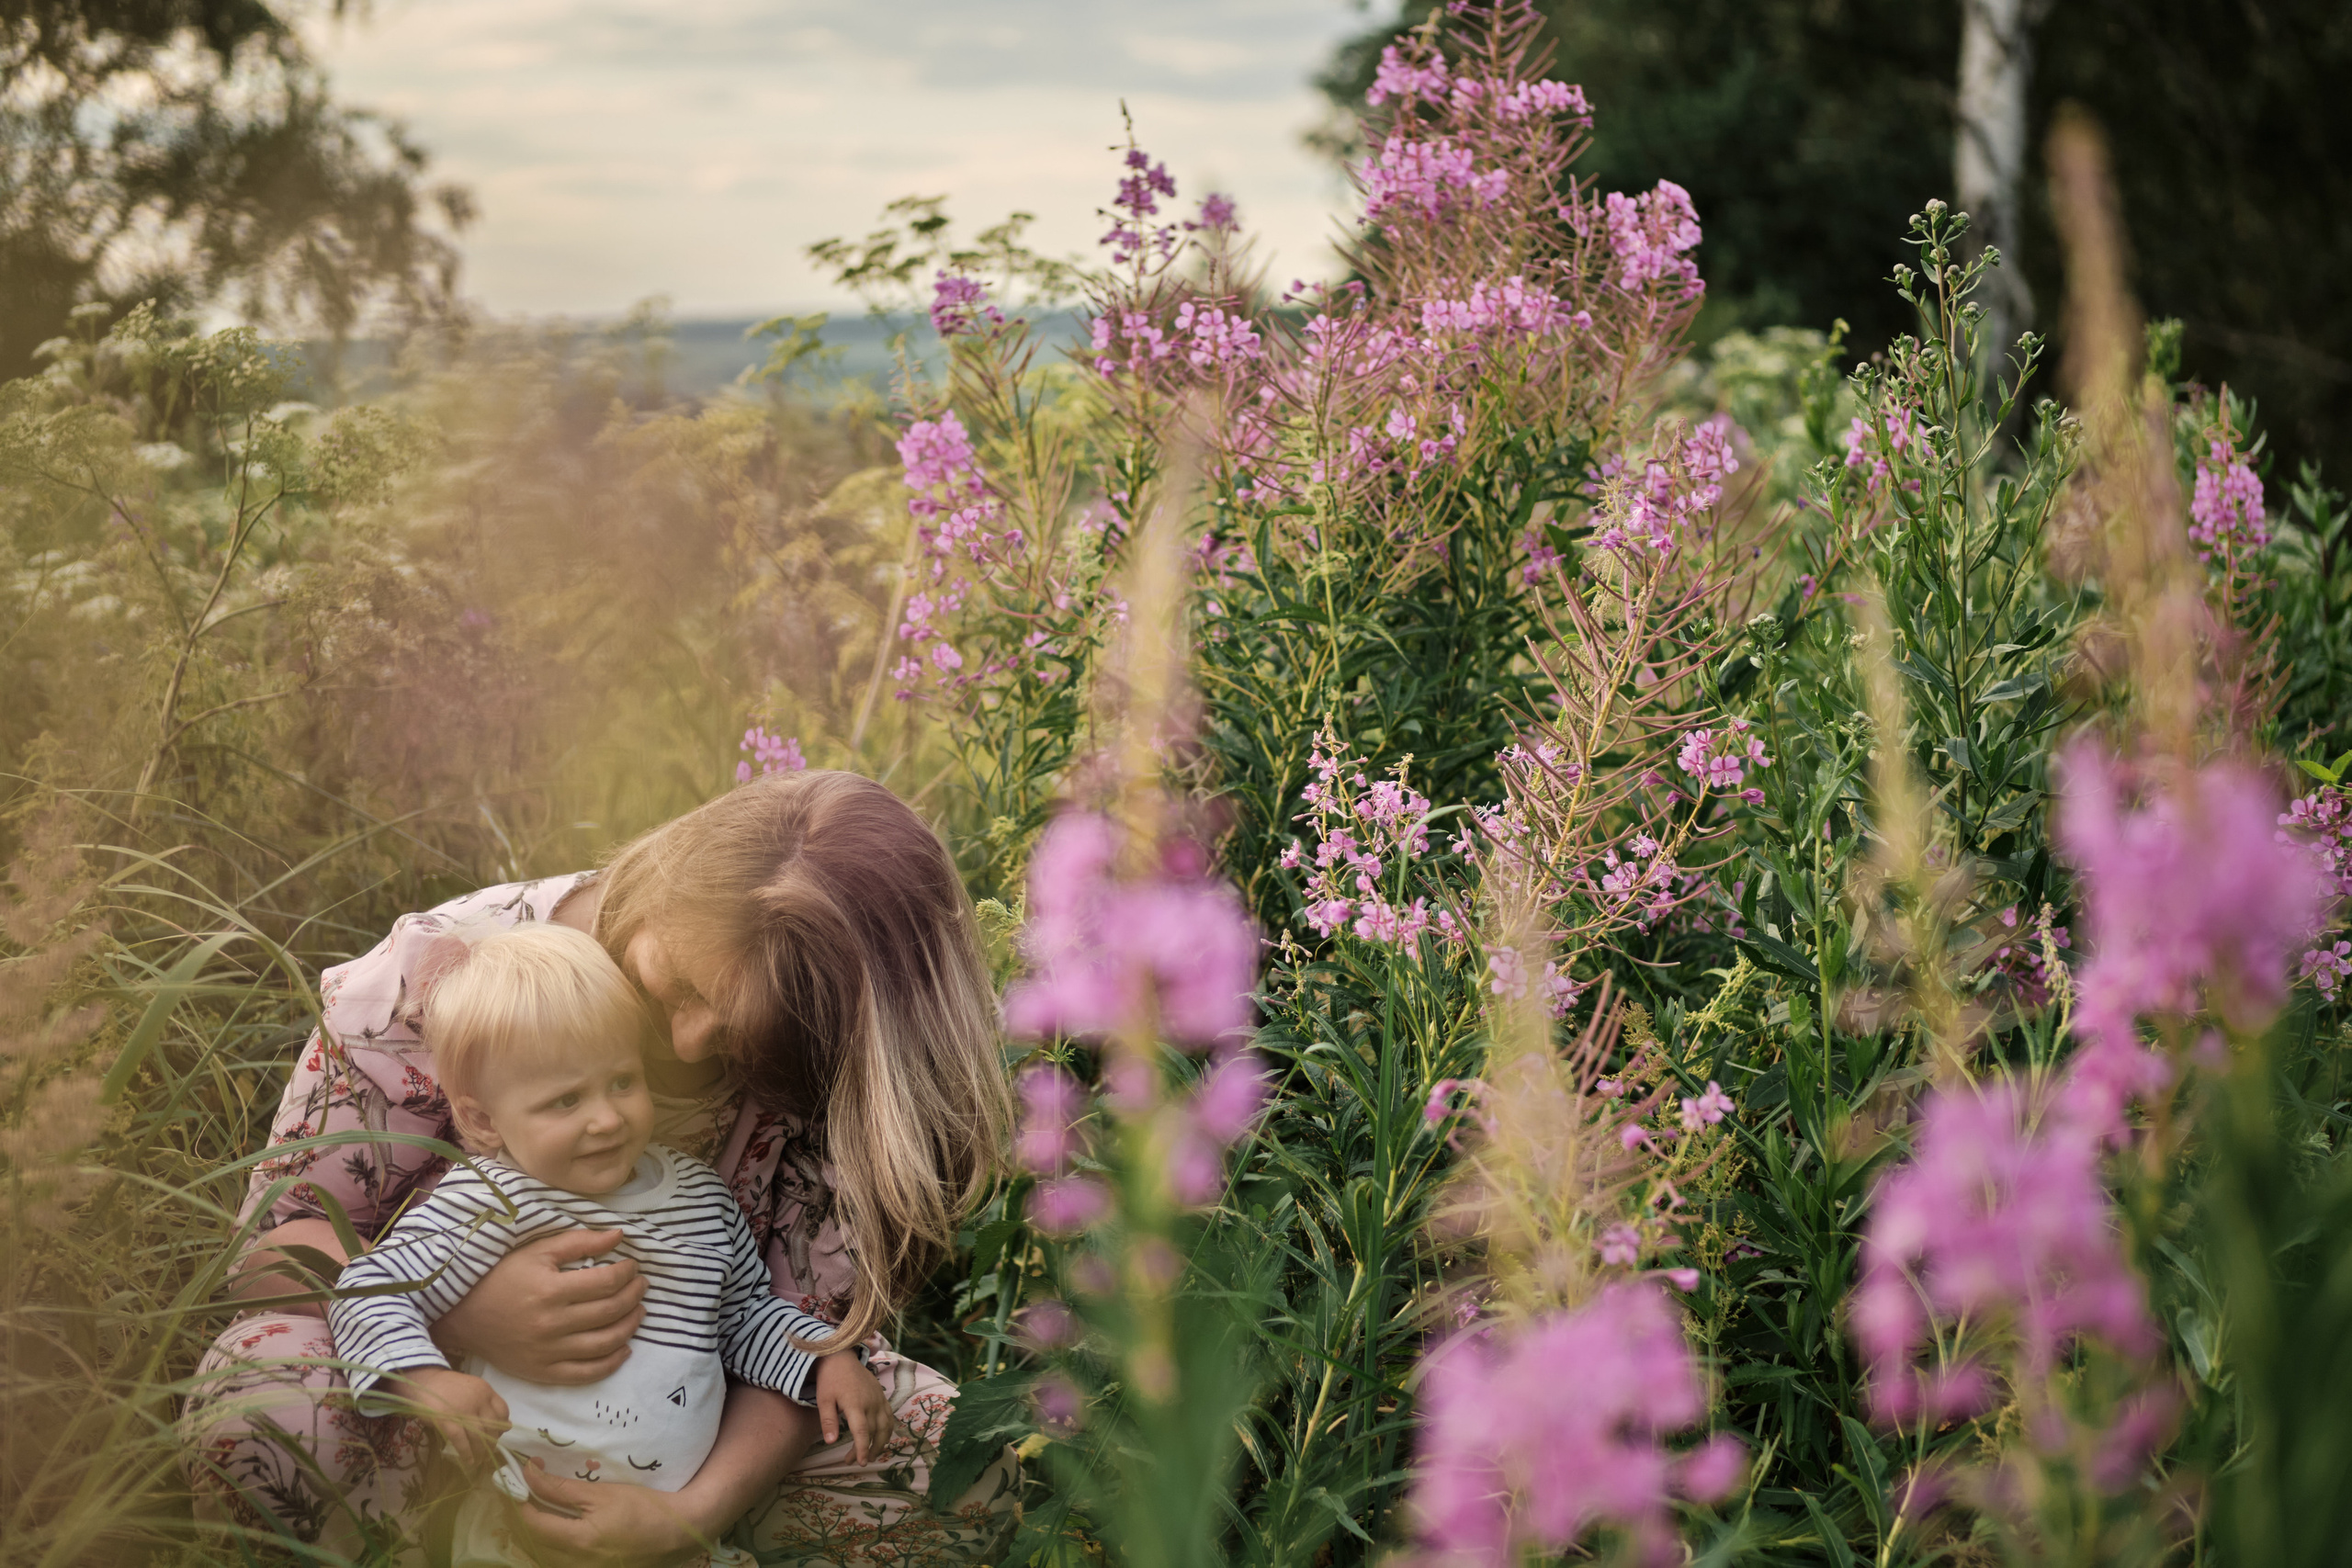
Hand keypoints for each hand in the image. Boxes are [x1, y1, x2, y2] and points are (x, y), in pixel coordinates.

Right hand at [385, 1366, 508, 1471]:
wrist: (423, 1381)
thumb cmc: (447, 1388)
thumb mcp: (471, 1390)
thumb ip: (485, 1405)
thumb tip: (505, 1425)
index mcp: (485, 1390)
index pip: (502, 1411)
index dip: (502, 1426)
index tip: (498, 1435)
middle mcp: (478, 1400)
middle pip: (492, 1426)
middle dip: (491, 1443)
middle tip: (488, 1453)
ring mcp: (463, 1410)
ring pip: (478, 1436)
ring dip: (480, 1451)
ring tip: (479, 1461)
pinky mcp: (448, 1420)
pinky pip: (461, 1440)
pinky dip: (466, 1453)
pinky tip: (468, 1461)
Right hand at [432, 1228, 645, 1383]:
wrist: (462, 1316)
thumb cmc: (500, 1277)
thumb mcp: (536, 1251)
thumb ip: (579, 1241)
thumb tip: (619, 1235)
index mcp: (550, 1290)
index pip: (606, 1282)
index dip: (627, 1272)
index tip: (632, 1266)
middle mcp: (551, 1324)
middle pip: (609, 1312)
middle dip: (634, 1295)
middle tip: (641, 1285)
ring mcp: (547, 1352)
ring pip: (604, 1344)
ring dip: (630, 1326)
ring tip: (638, 1311)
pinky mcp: (542, 1372)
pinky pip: (586, 1374)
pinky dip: (611, 1363)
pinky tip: (624, 1349)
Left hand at [509, 1459, 708, 1567]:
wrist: (676, 1535)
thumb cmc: (643, 1509)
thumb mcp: (602, 1494)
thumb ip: (561, 1488)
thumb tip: (529, 1473)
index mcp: (577, 1543)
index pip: (531, 1523)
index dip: (518, 1501)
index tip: (515, 1479)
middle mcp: (573, 1565)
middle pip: (530, 1544)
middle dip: (519, 1517)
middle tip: (518, 1491)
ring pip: (539, 1556)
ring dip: (530, 1533)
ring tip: (532, 1508)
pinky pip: (555, 1562)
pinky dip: (546, 1545)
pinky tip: (551, 1529)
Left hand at [813, 1352, 897, 1464]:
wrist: (841, 1357)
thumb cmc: (830, 1379)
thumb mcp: (824, 1400)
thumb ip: (828, 1421)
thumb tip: (831, 1442)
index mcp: (855, 1404)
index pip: (863, 1432)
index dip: (862, 1449)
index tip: (860, 1462)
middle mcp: (871, 1403)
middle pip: (874, 1433)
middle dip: (866, 1450)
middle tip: (855, 1461)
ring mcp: (879, 1399)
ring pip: (886, 1426)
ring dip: (881, 1443)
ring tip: (872, 1455)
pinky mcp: (882, 1396)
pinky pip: (889, 1416)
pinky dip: (888, 1430)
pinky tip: (881, 1438)